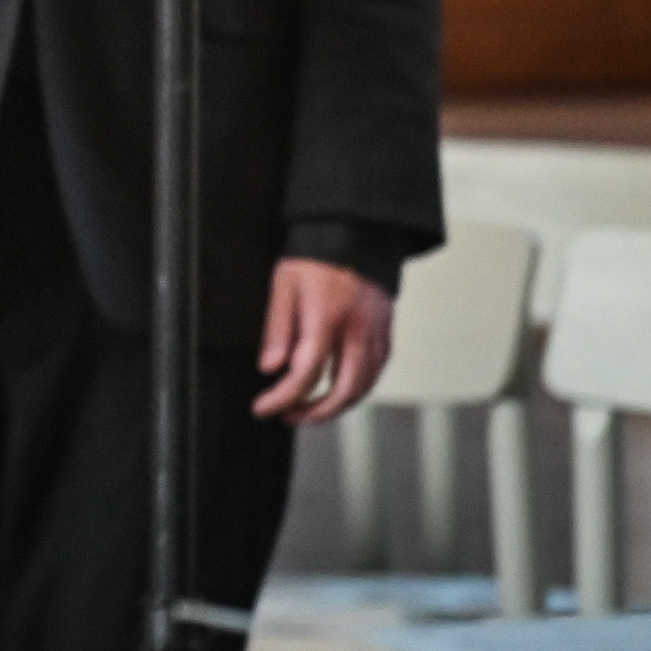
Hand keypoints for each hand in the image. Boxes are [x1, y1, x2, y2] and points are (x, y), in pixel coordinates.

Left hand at [254, 255, 395, 423]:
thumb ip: (277, 329)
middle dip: (316, 412)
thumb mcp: (283, 286)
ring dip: (337, 405)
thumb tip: (270, 368)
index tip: (263, 408)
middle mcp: (358, 329)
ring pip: (365, 385)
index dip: (283, 397)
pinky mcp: (387, 331)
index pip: (306, 372)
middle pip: (344, 390)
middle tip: (288, 416)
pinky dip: (357, 388)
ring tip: (309, 408)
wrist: (354, 233)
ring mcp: (377, 332)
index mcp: (327, 317)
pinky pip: (376, 371)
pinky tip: (338, 390)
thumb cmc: (314, 257)